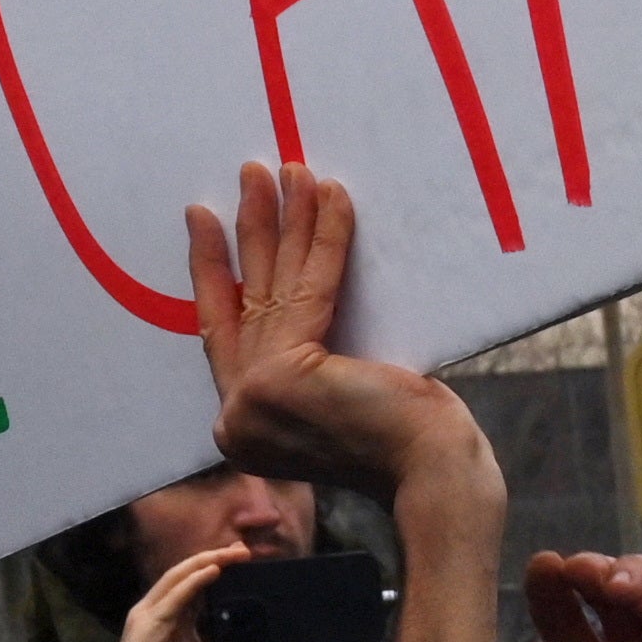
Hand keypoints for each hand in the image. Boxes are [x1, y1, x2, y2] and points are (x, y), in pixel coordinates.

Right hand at [82, 545, 277, 641]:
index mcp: (174, 618)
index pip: (195, 584)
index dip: (216, 568)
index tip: (243, 558)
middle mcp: (160, 610)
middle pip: (187, 574)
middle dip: (213, 558)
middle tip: (242, 549)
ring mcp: (150, 615)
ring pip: (178, 578)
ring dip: (204, 563)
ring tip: (229, 554)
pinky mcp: (146, 626)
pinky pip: (172, 598)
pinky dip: (192, 583)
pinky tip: (210, 573)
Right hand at [186, 162, 493, 510]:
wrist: (435, 473)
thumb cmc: (402, 442)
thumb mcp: (328, 399)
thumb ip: (298, 366)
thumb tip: (295, 297)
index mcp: (242, 430)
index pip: (222, 332)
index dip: (213, 271)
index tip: (206, 220)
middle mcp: (235, 417)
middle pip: (244, 300)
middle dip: (249, 229)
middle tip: (250, 173)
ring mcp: (253, 399)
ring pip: (273, 287)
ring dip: (283, 218)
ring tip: (286, 168)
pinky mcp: (284, 375)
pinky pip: (311, 287)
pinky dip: (327, 235)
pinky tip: (330, 195)